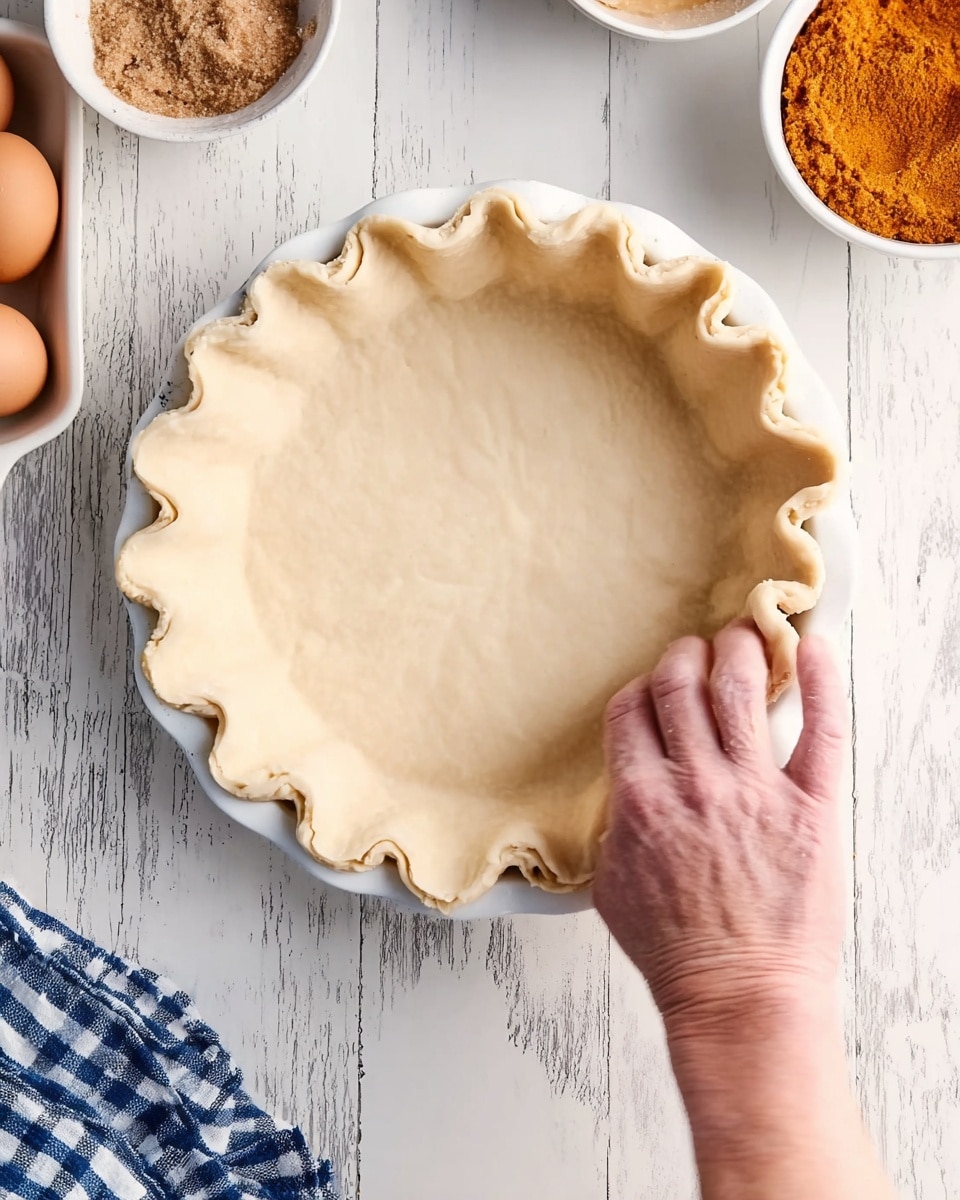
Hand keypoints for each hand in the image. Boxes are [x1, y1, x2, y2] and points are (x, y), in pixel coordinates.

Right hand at [594, 620, 847, 1033]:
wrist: (740, 998)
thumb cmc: (677, 953)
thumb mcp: (612, 886)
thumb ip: (612, 827)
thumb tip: (624, 791)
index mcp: (642, 799)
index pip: (631, 709)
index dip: (639, 689)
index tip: (651, 690)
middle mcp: (696, 784)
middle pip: (680, 683)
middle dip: (683, 655)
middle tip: (694, 652)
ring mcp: (756, 792)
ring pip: (742, 686)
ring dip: (740, 648)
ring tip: (745, 635)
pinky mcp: (812, 808)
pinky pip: (822, 727)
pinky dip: (823, 681)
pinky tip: (817, 650)